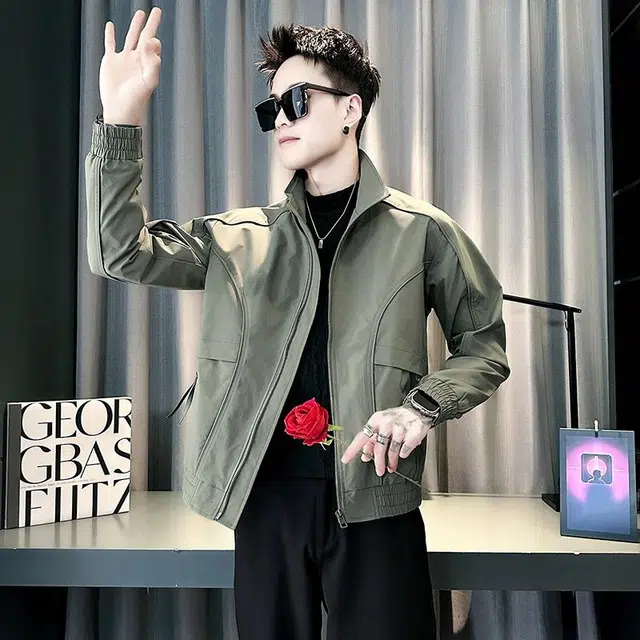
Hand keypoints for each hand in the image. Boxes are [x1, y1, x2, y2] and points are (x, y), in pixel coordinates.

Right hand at [100, 8, 162, 125]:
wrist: (120, 110)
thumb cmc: (136, 100)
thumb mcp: (149, 82)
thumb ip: (153, 63)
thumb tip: (151, 42)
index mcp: (148, 63)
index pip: (154, 45)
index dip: (154, 41)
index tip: (150, 43)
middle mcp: (137, 59)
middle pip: (145, 36)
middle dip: (151, 24)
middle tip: (157, 10)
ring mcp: (124, 59)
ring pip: (130, 37)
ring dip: (135, 25)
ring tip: (141, 13)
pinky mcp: (110, 61)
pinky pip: (110, 44)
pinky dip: (110, 34)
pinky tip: (110, 25)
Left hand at [340, 405, 432, 476]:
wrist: (417, 410)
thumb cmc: (396, 418)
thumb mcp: (381, 424)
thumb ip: (371, 440)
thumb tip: (364, 455)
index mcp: (376, 420)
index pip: (362, 436)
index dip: (353, 449)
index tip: (346, 459)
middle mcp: (387, 422)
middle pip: (379, 447)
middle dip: (378, 462)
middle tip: (379, 471)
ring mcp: (400, 427)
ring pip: (393, 450)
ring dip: (391, 461)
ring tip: (391, 467)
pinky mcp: (412, 433)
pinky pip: (405, 449)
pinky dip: (404, 453)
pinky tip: (404, 452)